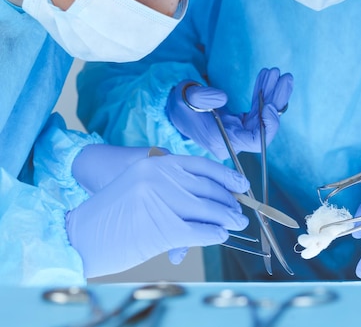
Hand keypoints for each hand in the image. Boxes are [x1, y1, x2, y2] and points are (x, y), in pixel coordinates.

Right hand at [66, 154, 249, 277]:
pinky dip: (213, 235)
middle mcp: (161, 178)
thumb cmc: (113, 207)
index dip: (227, 176)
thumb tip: (210, 195)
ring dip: (225, 219)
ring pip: (207, 210)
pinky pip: (198, 231)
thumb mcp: (140, 181)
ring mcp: (161, 203)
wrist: (80, 230)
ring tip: (234, 224)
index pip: (203, 166)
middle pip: (208, 189)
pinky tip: (219, 236)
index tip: (242, 185)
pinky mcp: (161, 228)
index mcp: (157, 163)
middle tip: (240, 212)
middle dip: (228, 203)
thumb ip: (171, 183)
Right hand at [166, 68, 292, 159]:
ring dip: (272, 93)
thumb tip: (223, 98)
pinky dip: (262, 92)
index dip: (268, 125)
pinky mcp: (241, 123)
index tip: (270, 104)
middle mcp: (234, 140)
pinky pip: (257, 110)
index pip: (255, 141)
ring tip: (277, 73)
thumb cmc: (180, 104)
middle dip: (275, 101)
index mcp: (222, 141)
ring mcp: (239, 132)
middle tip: (285, 77)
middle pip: (265, 126)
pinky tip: (267, 77)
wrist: (175, 107)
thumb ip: (202, 97)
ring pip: (264, 116)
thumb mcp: (186, 98)